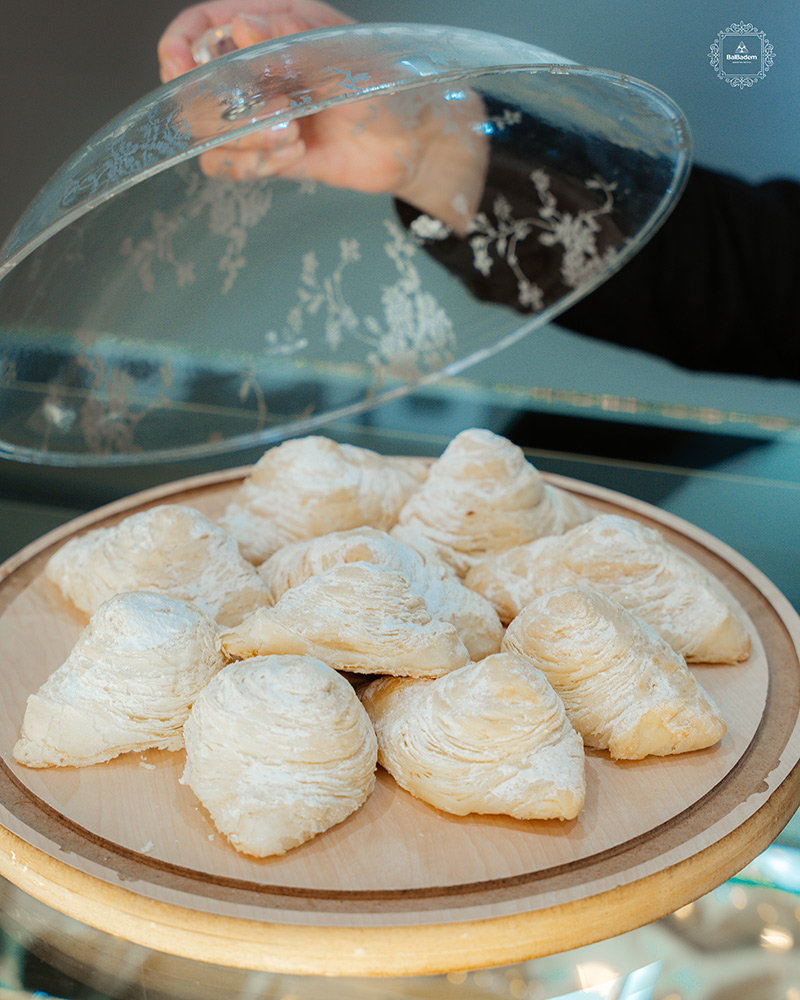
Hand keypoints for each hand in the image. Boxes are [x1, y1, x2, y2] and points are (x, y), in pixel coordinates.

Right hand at [157, 1, 488, 230]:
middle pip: (195, 88)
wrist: (415, 144)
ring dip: (243, 141)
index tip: (179, 68)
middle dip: (226, 109)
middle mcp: (255, 70)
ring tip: (291, 139)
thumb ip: (287, 40)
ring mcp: (258, 115)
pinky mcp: (267, 154)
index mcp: (269, 26)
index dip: (180, 46)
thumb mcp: (340, 54)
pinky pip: (230, 165)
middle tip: (277, 117)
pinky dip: (254, 165)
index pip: (201, 27)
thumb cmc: (388, 86)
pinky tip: (293, 155)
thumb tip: (239, 24)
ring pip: (209, 133)